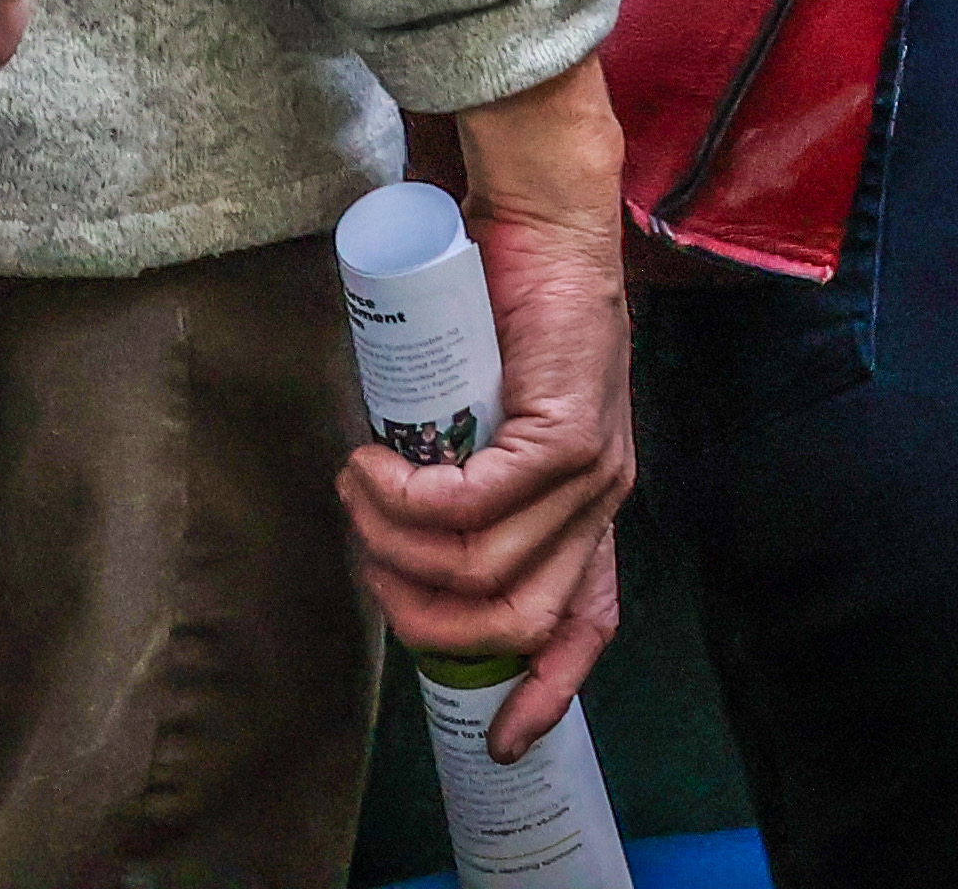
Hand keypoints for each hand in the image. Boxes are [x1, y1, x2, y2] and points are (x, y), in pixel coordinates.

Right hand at [340, 60, 634, 753]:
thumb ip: (462, 476)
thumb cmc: (504, 312)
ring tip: (356, 488)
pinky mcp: (565, 427)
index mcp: (587, 510)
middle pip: (510, 618)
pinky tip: (371, 468)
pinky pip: (473, 503)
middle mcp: (600, 499)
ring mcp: (590, 466)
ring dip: (392, 544)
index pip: (587, 623)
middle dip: (419, 613)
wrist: (541, 217)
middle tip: (366, 557)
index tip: (496, 739)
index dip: (545, 691)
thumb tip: (391, 536)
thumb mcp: (485, 419)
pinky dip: (406, 501)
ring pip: (480, 564)